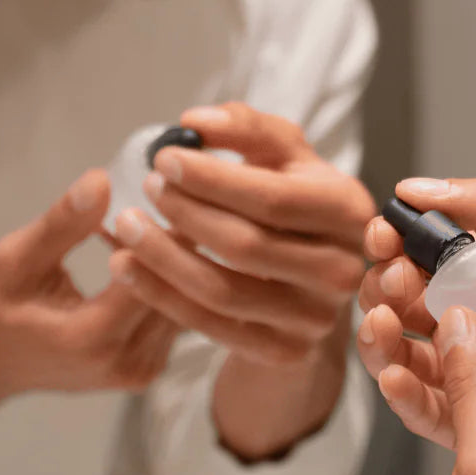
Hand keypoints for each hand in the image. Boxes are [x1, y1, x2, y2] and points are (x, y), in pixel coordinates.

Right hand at [0, 170, 177, 412]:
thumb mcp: (16, 259)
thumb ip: (62, 224)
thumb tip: (102, 179)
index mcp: (90, 339)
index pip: (149, 276)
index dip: (161, 231)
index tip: (168, 189)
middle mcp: (125, 363)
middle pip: (176, 291)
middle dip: (176, 240)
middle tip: (176, 192)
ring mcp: (141, 370)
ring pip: (183, 302)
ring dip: (176, 258)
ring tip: (164, 213)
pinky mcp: (149, 368)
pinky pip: (175, 315)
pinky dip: (167, 279)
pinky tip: (150, 246)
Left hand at [107, 104, 374, 366]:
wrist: (310, 278)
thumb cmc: (289, 200)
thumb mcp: (283, 156)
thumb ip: (246, 128)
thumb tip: (195, 122)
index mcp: (349, 210)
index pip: (274, 198)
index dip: (214, 180)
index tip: (164, 159)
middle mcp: (342, 269)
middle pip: (247, 246)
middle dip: (186, 214)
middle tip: (145, 188)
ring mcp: (316, 318)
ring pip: (224, 291)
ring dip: (164, 258)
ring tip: (126, 226)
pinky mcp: (286, 352)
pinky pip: (212, 327)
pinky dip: (162, 296)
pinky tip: (128, 268)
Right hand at [358, 177, 475, 467]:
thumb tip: (419, 188)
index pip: (419, 259)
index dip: (394, 246)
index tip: (386, 237)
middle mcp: (475, 325)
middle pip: (401, 308)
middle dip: (384, 290)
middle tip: (396, 282)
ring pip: (404, 359)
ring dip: (379, 340)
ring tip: (381, 324)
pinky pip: (430, 415)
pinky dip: (402, 396)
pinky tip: (395, 375)